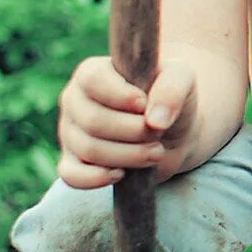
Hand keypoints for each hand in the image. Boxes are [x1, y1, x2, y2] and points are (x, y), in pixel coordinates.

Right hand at [57, 55, 197, 188]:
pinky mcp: (72, 162)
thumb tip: (155, 121)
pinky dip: (97, 178)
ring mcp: (70, 132)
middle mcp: (75, 101)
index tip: (145, 105)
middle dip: (134, 132)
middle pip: (93, 121)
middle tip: (158, 135)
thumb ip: (172, 88)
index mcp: (93, 73)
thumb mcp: (181, 79)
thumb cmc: (170, 99)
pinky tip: (122, 174)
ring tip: (155, 152)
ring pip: (88, 149)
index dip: (121, 96)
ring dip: (129, 156)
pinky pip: (71, 176)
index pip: (93, 80)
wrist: (172, 133)